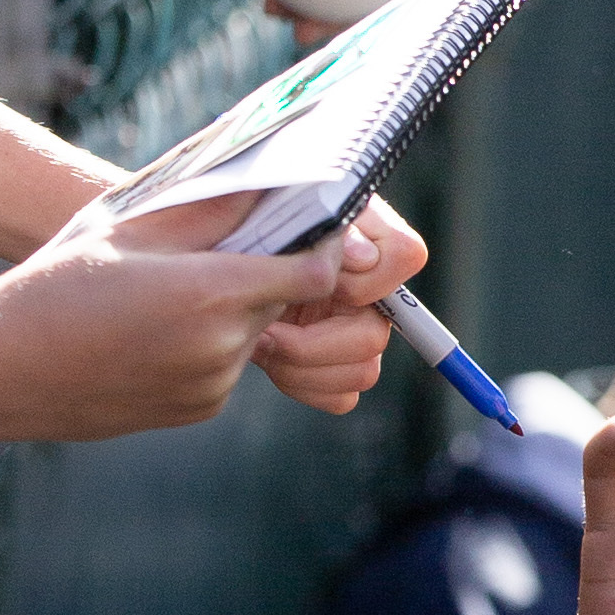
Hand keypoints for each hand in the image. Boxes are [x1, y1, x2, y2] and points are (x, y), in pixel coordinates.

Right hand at [0, 192, 413, 431]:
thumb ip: (212, 209)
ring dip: (236, 309)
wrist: (3, 367)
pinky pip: (228, 366)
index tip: (316, 226)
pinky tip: (157, 329)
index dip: (323, 247)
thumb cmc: (59, 284)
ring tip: (171, 292)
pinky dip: (212, 342)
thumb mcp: (131, 230)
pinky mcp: (198, 411)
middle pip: (283, 300)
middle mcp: (221, 348)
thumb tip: (272, 180)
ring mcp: (212, 386)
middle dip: (269, 271)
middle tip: (225, 246)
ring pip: (255, 333)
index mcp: (210, 295)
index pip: (313, 272)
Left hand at [238, 190, 427, 408]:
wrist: (208, 271)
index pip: (405, 256)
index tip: (319, 280)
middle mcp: (371, 291)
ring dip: (301, 366)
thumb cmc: (243, 233)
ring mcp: (358, 334)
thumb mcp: (274, 217)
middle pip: (376, 334)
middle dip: (312, 341)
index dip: (365, 278)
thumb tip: (360, 256)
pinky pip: (341, 398)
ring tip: (261, 342)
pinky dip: (301, 385)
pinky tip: (271, 361)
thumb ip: (321, 226)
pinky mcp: (338, 370)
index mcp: (366, 241)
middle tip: (265, 329)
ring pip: (362, 373)